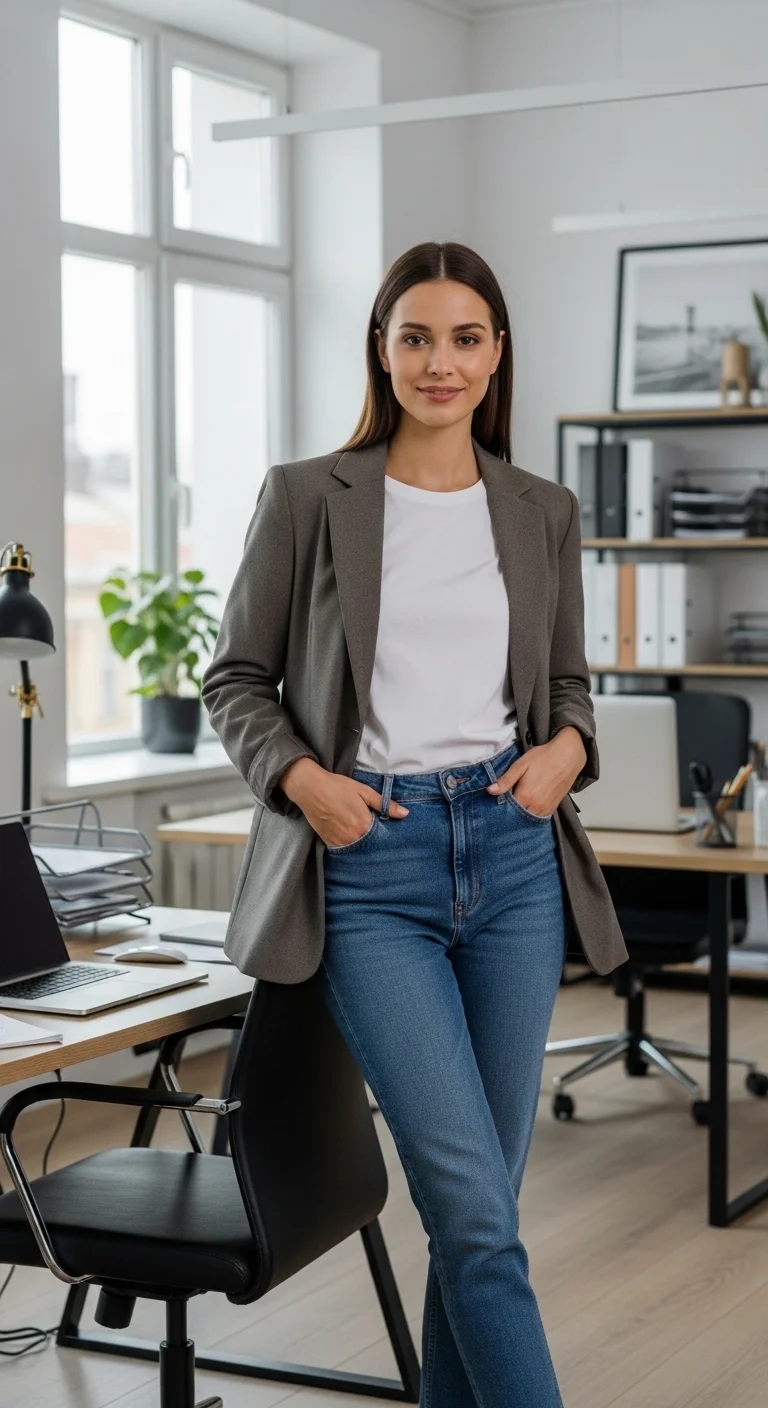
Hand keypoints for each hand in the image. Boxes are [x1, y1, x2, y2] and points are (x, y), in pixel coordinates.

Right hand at [279, 757, 408, 847]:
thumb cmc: (337, 787)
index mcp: (363, 824)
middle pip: (372, 846)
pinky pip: (345, 850)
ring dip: (364, 846)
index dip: (388, 835)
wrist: (310, 788)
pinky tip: (353, 839)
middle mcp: (352, 838)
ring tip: (366, 838)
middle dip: (377, 842)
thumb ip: (384, 804)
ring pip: (359, 850)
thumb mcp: (364, 791)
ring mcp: (340, 842)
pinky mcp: (329, 843)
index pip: (383, 837)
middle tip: (379, 836)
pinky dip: (351, 846)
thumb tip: (405, 813)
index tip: (391, 833)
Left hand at [487, 726, 586, 815]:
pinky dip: (531, 813)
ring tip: (517, 802)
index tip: (496, 800)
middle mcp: (536, 806)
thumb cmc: (543, 757)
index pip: (507, 809)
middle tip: (507, 800)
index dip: (500, 805)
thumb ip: (506, 780)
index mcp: (525, 796)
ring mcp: (546, 809)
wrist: (568, 756)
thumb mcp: (521, 765)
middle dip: (510, 811)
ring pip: (528, 818)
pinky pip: (538, 817)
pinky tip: (528, 804)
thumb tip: (490, 791)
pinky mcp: (553, 808)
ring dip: (521, 813)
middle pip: (517, 816)